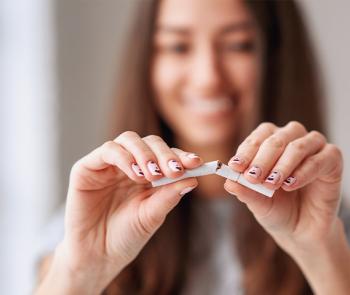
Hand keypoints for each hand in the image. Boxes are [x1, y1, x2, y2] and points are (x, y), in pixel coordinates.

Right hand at [57, 131, 201, 290]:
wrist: (98, 256)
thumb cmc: (126, 236)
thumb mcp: (152, 215)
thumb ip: (169, 195)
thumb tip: (194, 178)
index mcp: (148, 173)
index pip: (166, 154)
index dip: (181, 156)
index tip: (196, 163)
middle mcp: (129, 164)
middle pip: (150, 142)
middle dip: (165, 154)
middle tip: (174, 170)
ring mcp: (109, 164)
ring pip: (129, 140)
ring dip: (145, 154)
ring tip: (153, 175)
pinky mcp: (87, 168)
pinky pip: (108, 150)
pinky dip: (124, 158)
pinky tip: (135, 175)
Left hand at [224, 122, 342, 254]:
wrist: (302, 232)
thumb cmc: (278, 210)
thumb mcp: (257, 203)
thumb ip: (245, 191)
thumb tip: (228, 182)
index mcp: (272, 143)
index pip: (259, 137)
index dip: (247, 150)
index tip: (235, 166)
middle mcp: (294, 140)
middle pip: (278, 138)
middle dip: (263, 158)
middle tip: (253, 176)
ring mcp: (315, 148)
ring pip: (299, 146)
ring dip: (283, 164)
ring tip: (272, 183)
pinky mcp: (333, 161)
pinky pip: (321, 159)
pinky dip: (304, 171)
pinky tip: (291, 185)